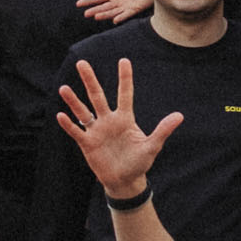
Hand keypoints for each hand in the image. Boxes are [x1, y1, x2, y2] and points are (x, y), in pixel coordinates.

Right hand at [53, 57, 180, 200]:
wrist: (125, 180)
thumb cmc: (139, 162)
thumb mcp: (152, 146)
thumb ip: (163, 130)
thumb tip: (179, 116)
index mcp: (125, 118)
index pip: (125, 94)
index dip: (125, 78)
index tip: (124, 60)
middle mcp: (108, 120)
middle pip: (98, 96)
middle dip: (90, 80)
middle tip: (82, 63)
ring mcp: (96, 131)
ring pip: (83, 111)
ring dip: (73, 101)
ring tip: (64, 88)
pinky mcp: (87, 143)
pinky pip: (76, 131)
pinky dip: (69, 124)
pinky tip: (61, 115)